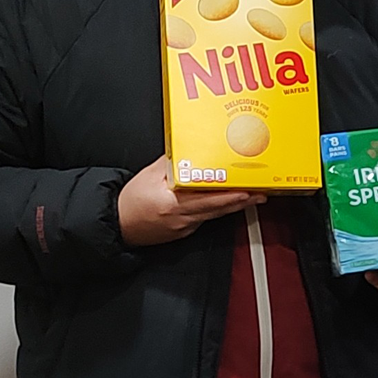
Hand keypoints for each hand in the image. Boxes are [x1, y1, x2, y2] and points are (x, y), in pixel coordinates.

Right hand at [117, 156, 263, 246]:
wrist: (117, 224)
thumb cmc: (131, 201)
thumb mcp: (149, 175)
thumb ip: (171, 161)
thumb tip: (189, 145)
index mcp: (171, 202)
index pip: (205, 199)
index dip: (227, 195)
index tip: (243, 189)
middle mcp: (181, 217)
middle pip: (217, 209)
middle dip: (241, 201)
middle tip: (260, 192)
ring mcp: (184, 227)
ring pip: (215, 215)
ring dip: (235, 206)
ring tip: (254, 197)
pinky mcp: (185, 232)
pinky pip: (205, 220)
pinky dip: (219, 211)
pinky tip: (232, 204)